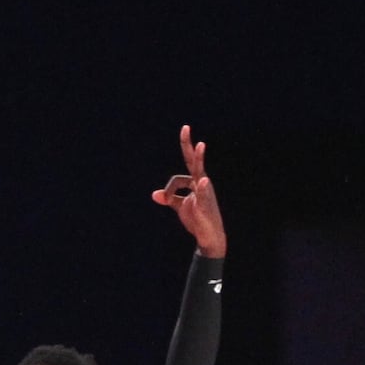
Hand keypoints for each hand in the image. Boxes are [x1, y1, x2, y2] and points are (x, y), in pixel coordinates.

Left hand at [151, 125, 225, 258]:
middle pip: (193, 161)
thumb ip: (169, 198)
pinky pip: (204, 194)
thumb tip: (155, 194)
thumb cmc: (197, 219)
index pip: (178, 179)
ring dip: (199, 159)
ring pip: (199, 172)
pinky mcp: (205, 204)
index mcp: (194, 183)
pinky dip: (203, 188)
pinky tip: (203, 182)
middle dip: (188, 145)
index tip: (165, 199)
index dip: (169, 189)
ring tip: (200, 145)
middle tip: (185, 128)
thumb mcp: (180, 207)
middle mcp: (201, 183)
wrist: (209, 236)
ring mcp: (205, 192)